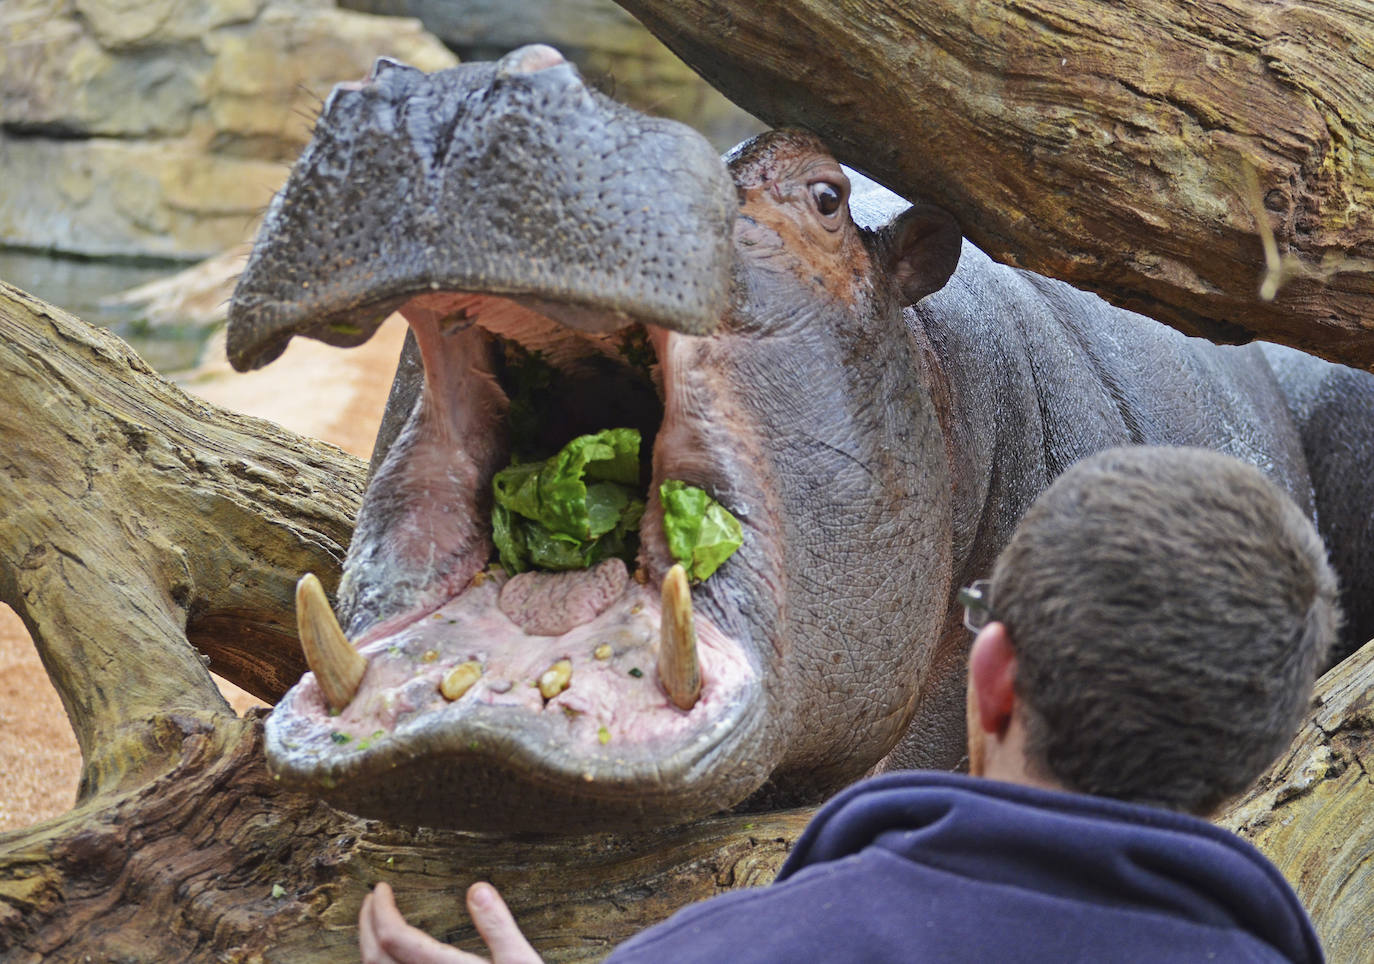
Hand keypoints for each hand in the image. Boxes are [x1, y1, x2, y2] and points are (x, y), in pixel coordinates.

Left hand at [359, 880, 542, 963]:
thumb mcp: (519, 962)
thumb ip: (498, 926)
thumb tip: (477, 888)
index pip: (394, 938)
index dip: (381, 909)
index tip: (381, 888)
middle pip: (375, 959)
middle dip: (366, 925)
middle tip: (371, 900)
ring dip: (368, 948)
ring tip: (373, 924)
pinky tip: (388, 958)